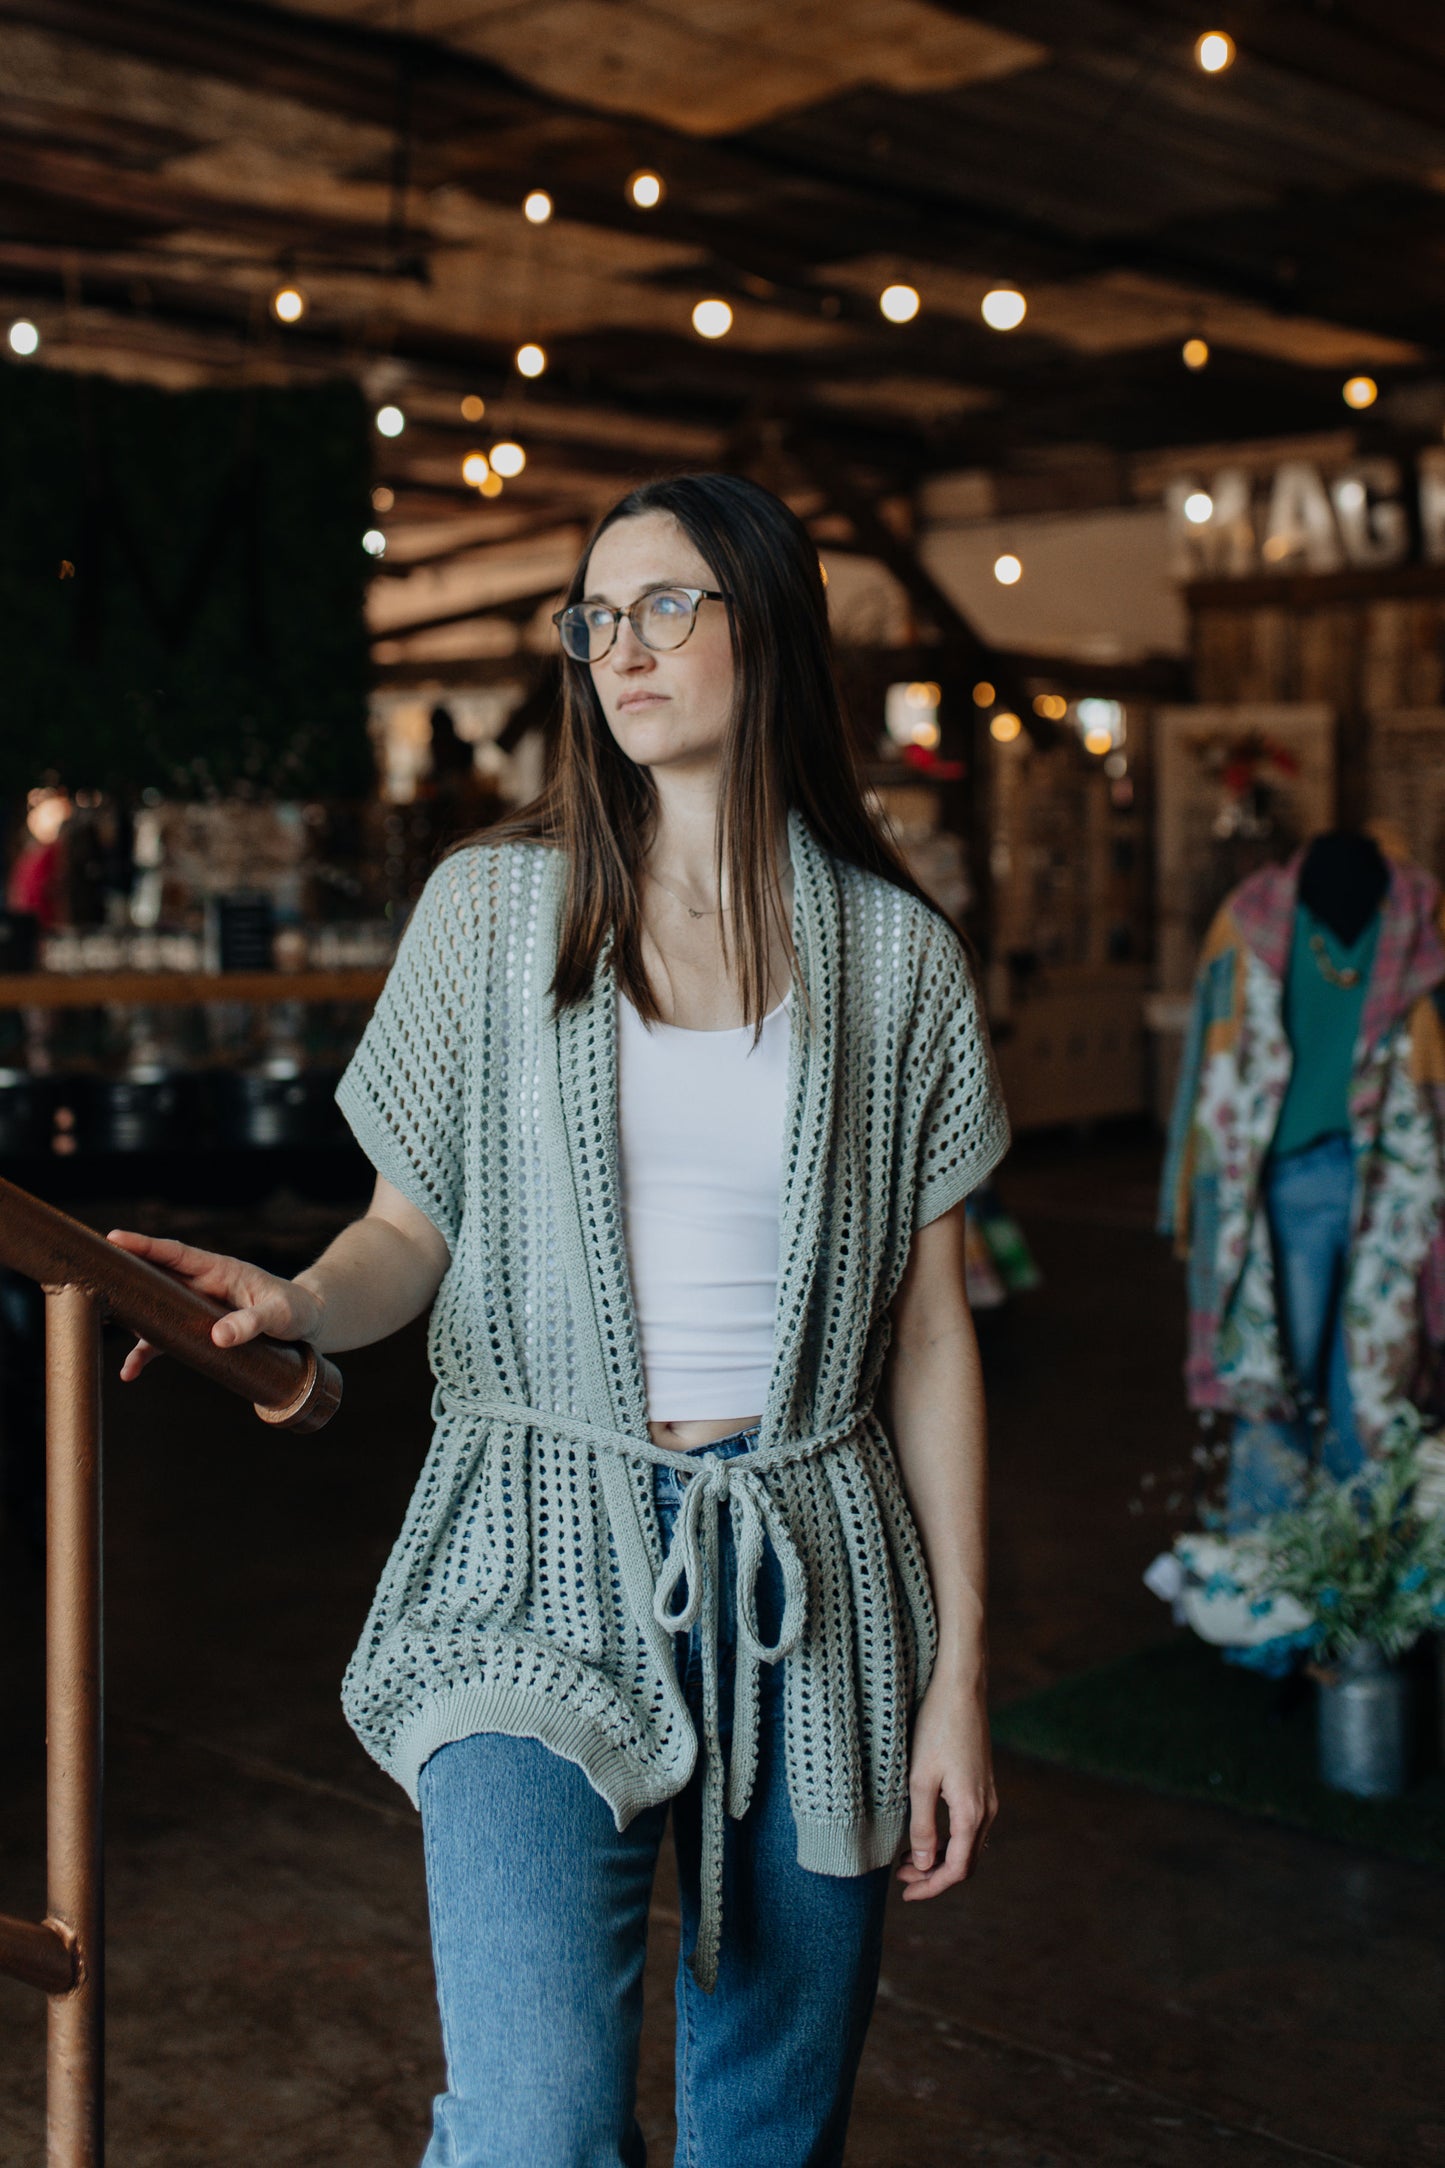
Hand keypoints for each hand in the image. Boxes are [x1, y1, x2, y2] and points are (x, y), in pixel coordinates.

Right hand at [104, 1230, 324, 1382]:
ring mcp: (196, 1307)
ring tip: (101, 1324)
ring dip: (131, 1319)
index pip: (175, 1254)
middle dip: (125, 1274)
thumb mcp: (278, 1315)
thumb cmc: (294, 1310)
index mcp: (218, 1269)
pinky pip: (166, 1339)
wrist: (306, 1324)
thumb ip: (251, 1323)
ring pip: (154, 1309)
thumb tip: (218, 1336)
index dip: (145, 1246)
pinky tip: (131, 1372)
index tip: (114, 1239)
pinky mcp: (197, 1329)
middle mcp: (201, 1285)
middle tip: (92, 1274)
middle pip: (155, 1276)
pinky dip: (147, 1353)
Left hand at [897, 1665, 996, 1899]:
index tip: (905, 1894)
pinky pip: (970, 1827)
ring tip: (907, 1859)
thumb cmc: (937, 1728)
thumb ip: (922, 1826)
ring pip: (969, 1845)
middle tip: (901, 1879)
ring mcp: (988, 1797)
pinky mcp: (983, 1784)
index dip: (932, 1887)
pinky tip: (927, 1833)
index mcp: (971, 1812)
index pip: (956, 1869)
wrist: (962, 1688)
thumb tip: (924, 1865)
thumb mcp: (920, 1779)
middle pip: (965, 1862)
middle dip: (934, 1876)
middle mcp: (987, 1809)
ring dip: (941, 1858)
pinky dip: (949, 1840)